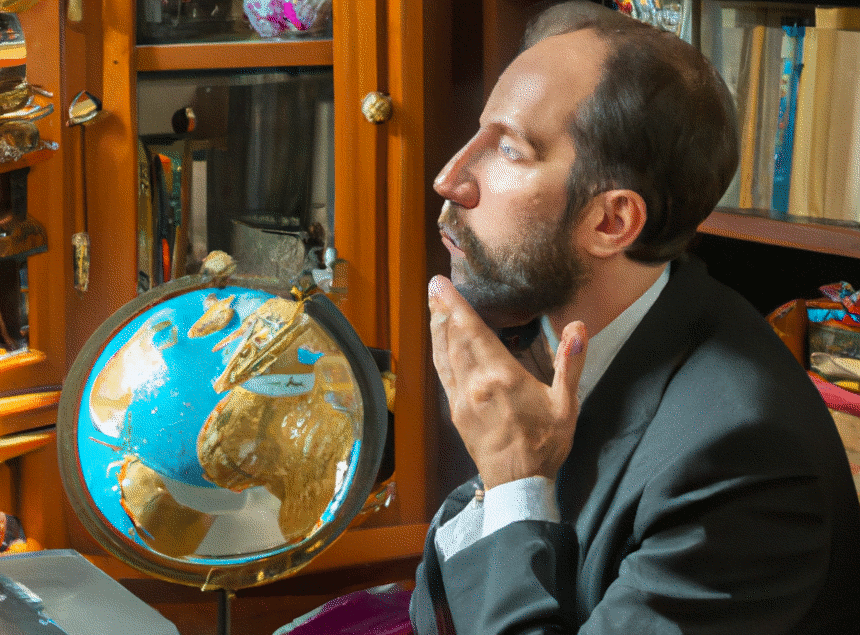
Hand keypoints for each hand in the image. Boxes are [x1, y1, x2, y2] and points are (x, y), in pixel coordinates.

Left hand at [429, 275, 587, 489]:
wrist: (518, 484)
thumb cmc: (544, 444)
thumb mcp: (566, 405)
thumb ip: (569, 364)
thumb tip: (578, 327)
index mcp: (501, 377)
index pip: (472, 332)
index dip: (455, 306)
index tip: (442, 284)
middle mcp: (475, 384)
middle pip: (453, 339)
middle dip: (442, 310)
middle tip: (434, 286)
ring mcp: (461, 398)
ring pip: (443, 355)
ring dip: (436, 328)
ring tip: (432, 305)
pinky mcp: (455, 411)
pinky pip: (443, 374)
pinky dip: (438, 353)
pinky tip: (438, 344)